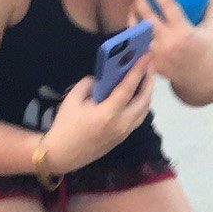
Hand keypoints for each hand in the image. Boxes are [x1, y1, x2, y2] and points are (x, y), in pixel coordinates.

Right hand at [40, 55, 153, 173]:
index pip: (128, 89)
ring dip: (148, 93)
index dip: (138, 71)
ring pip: (144, 110)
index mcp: (108, 114)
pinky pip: (139, 117)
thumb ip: (88, 84)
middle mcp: (121, 124)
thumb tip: (102, 79)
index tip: (146, 57)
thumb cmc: (65, 125)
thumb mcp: (72, 100)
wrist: (63, 154)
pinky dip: (142, 103)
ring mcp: (124, 132)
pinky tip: (138, 94)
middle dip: (149, 80)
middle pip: (144, 100)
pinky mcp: (124, 137)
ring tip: (146, 77)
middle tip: (150, 64)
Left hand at [132, 0, 212, 88]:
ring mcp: (160, 55)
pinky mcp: (155, 65)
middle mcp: (169, 42)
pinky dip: (136, 37)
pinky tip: (133, 27)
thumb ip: (210, 7)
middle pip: (146, 15)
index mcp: (185, 31)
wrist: (209, 82)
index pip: (167, 4)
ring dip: (132, 17)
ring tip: (132, 6)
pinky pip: (140, 47)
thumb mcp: (212, 28)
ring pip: (138, 32)